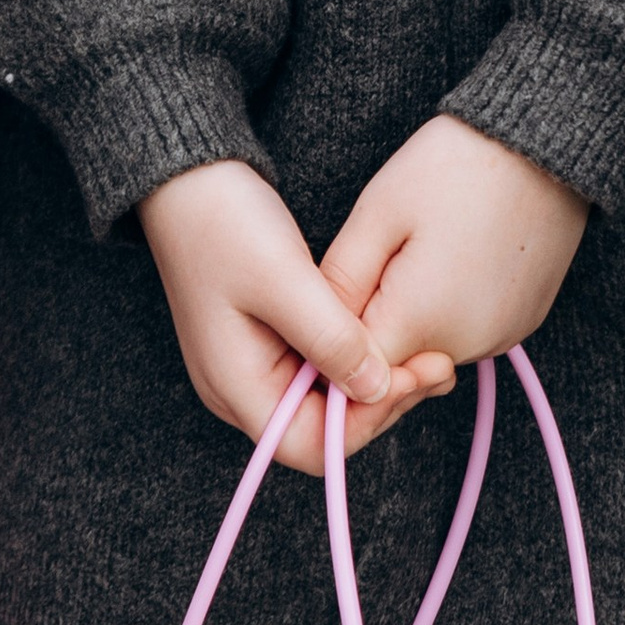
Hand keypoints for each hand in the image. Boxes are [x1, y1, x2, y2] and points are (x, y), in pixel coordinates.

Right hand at [138, 160, 409, 470]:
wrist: (187, 179)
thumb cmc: (224, 223)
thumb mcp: (283, 278)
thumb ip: (331, 338)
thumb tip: (378, 389)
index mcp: (236, 388)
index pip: (310, 445)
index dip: (367, 421)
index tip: (415, 376)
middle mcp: (243, 388)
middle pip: (322, 428)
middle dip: (382, 400)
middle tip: (437, 365)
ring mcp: (255, 363)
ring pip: (326, 397)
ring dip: (375, 379)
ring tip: (427, 352)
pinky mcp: (269, 335)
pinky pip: (319, 364)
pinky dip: (357, 354)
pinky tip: (389, 330)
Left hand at [320, 118, 589, 452]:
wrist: (545, 140)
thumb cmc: (456, 165)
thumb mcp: (378, 213)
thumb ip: (340, 285)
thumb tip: (314, 341)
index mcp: (421, 322)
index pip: (354, 372)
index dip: (336, 340)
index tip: (341, 290)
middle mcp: (466, 346)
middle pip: (396, 361)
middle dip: (377, 320)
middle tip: (386, 251)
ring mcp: (502, 336)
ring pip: (431, 346)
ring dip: (415, 312)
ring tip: (429, 242)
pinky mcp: (525, 322)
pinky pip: (469, 330)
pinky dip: (453, 304)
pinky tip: (460, 250)